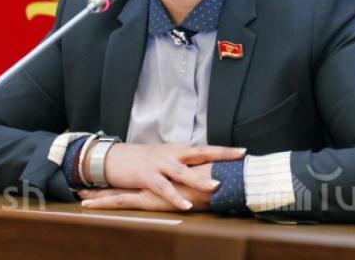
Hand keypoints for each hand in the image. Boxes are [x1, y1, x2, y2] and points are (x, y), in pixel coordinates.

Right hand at [88, 143, 244, 209]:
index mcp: (176, 149)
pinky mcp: (145, 176)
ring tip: (216, 187)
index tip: (243, 151)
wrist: (112, 157)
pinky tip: (185, 206)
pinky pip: (163, 187)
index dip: (223, 150)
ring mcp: (158, 164)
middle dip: (220, 154)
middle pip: (199, 152)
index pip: (204, 148)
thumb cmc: (140, 160)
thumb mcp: (163, 159)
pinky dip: (175, 197)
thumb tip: (202, 172)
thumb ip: (181, 164)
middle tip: (239, 156)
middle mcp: (170, 154)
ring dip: (199, 179)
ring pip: (182, 172)